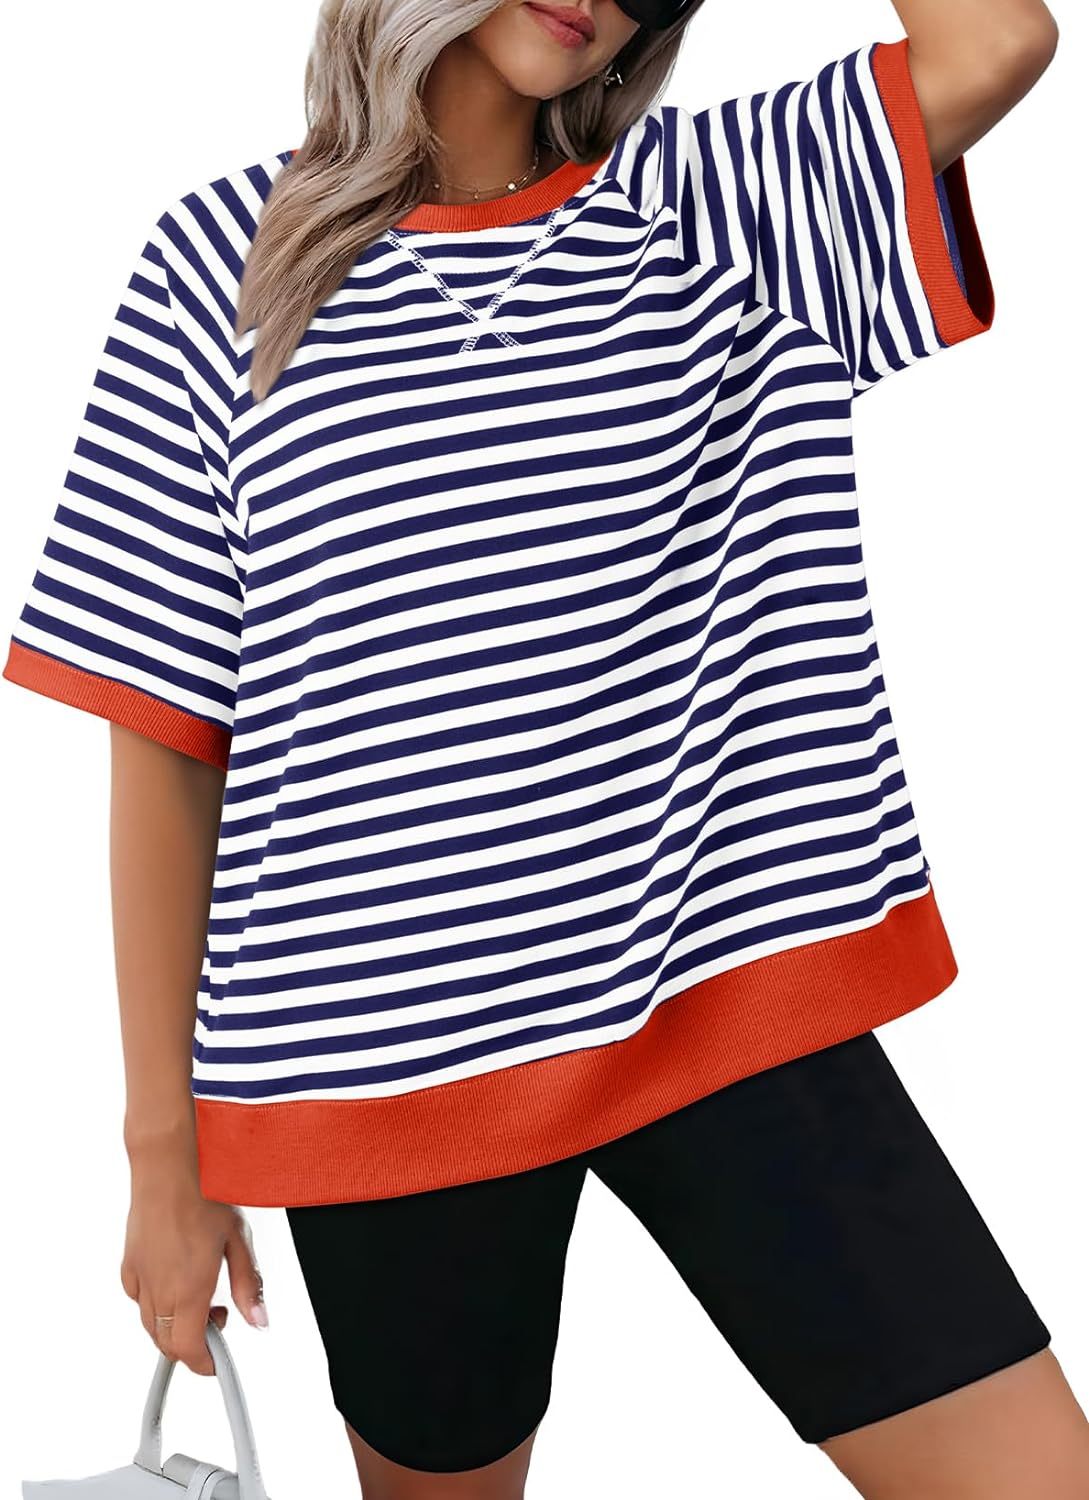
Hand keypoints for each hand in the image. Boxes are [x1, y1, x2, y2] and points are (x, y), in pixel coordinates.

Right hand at [120, 1172, 266, 1375]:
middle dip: (192, 1344)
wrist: (170, 1164)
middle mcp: (159, 1288)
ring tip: (201, 1296)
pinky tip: (174, 1280)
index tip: (217, 1362)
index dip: (204, 1364)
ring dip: (174, 1325)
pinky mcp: (129, 1262)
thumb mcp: (240, 1240)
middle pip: (167, 1343)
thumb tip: (259, 1320)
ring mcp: (140, 1276)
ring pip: (151, 1324)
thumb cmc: (206, 1193)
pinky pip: (138, 1299)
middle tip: (219, 1317)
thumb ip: (249, 1285)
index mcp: (188, 1288)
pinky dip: (155, 1304)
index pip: (188, 1349)